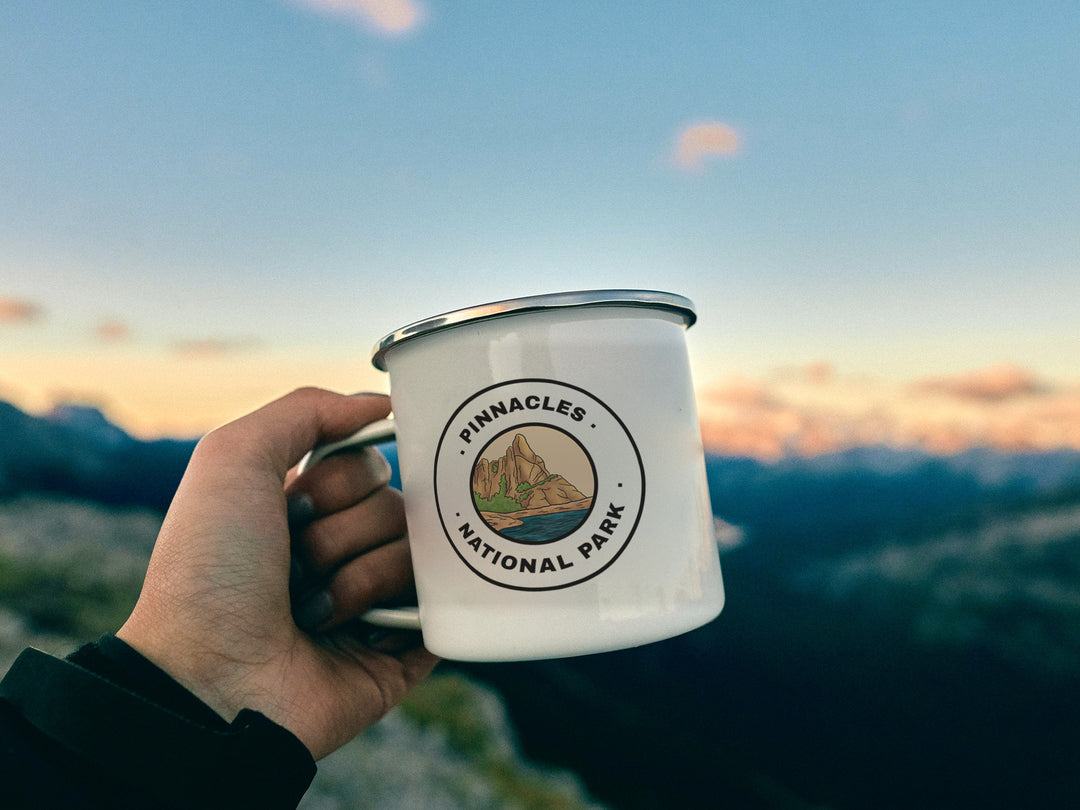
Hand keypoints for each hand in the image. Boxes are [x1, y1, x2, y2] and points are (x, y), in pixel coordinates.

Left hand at [117, 388, 437, 758]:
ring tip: (312, 612)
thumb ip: (307, 408)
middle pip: (400, 503)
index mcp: (308, 508)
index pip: (371, 464)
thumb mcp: (233, 456)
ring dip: (358, 578)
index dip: (339, 480)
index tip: (293, 505)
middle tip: (297, 565)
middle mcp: (344, 549)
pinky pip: (442, 606)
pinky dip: (398, 613)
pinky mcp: (404, 649)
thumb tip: (385, 402)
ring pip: (420, 552)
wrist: (210, 680)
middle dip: (344, 531)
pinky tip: (359, 632)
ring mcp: (376, 601)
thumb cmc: (210, 569)